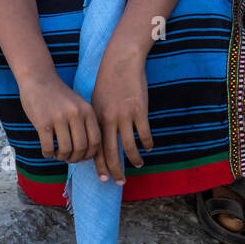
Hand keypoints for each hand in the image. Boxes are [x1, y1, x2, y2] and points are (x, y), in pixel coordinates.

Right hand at [17, 73, 100, 162]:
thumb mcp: (79, 105)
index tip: (83, 157)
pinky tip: (47, 151)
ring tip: (58, 155)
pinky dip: (48, 154)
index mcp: (87, 110)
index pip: (96, 140)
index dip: (90, 154)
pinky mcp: (43, 122)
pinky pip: (48, 147)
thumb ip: (85, 124)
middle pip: (81, 147)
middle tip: (69, 158)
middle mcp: (75, 114)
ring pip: (65, 149)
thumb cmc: (59, 96)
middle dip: (75, 158)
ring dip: (61, 157)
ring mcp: (59, 118)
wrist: (38, 78)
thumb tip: (88, 154)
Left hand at [90, 41, 152, 184]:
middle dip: (115, 170)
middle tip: (120, 182)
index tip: (103, 178)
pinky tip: (148, 147)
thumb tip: (98, 139)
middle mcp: (109, 120)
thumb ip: (98, 120)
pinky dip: (147, 143)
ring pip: (129, 146)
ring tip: (139, 164)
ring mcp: (125, 115)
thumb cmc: (108, 80)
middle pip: (111, 153)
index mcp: (96, 119)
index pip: (96, 149)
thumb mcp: (96, 101)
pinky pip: (144, 133)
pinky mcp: (140, 110)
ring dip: (134, 158)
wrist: (121, 61)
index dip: (100, 166)